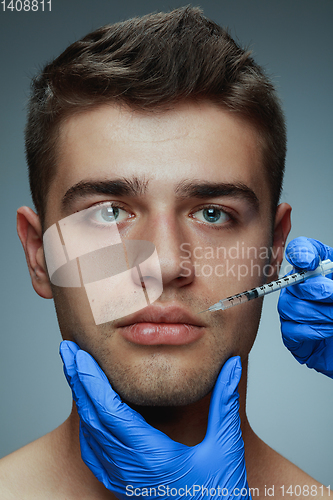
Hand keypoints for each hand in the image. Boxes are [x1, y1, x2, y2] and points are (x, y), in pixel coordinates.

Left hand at [60, 341, 250, 498]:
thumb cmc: (220, 492)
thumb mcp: (226, 445)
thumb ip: (225, 401)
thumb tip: (232, 364)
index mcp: (151, 454)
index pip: (110, 410)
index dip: (91, 380)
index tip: (79, 354)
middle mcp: (130, 467)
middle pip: (93, 417)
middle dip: (78, 381)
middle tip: (68, 352)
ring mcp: (125, 479)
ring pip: (91, 434)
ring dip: (81, 400)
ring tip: (76, 373)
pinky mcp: (125, 485)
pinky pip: (95, 454)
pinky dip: (87, 427)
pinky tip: (88, 415)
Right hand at [278, 237, 332, 377]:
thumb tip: (329, 284)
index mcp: (320, 269)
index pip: (300, 250)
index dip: (300, 253)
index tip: (310, 262)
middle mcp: (303, 287)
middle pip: (293, 281)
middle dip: (316, 289)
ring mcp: (295, 311)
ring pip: (290, 306)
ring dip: (318, 313)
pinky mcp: (293, 336)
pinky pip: (291, 330)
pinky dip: (312, 330)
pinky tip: (329, 330)